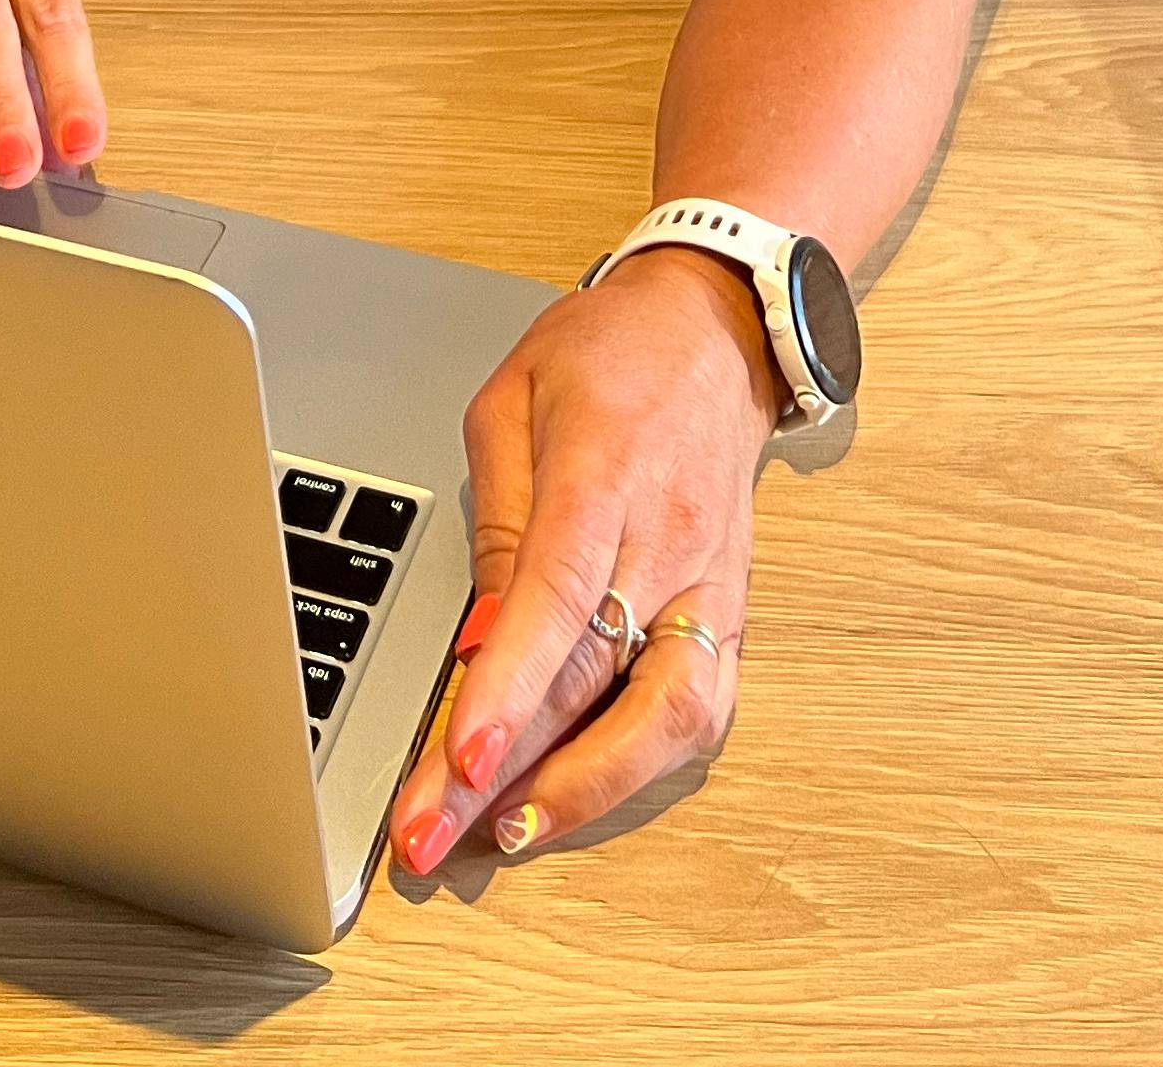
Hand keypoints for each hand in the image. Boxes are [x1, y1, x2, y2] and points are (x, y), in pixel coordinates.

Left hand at [389, 248, 776, 874]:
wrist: (716, 330)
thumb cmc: (608, 353)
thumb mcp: (513, 399)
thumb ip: (496, 520)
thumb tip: (477, 639)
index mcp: (606, 470)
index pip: (558, 596)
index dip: (511, 686)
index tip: (467, 759)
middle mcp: (669, 539)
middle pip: (594, 678)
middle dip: (511, 770)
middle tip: (431, 832)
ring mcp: (710, 583)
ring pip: (671, 716)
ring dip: (587, 790)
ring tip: (504, 831)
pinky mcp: (731, 612)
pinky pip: (698, 709)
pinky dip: (639, 766)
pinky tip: (576, 793)